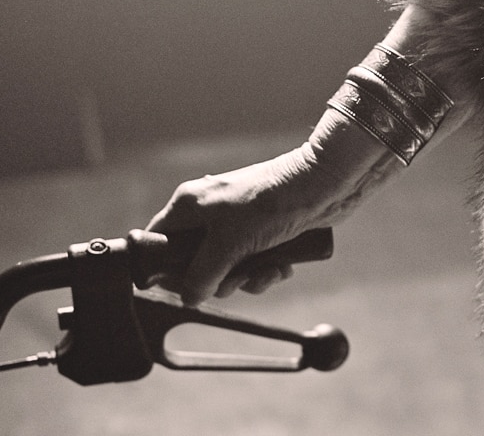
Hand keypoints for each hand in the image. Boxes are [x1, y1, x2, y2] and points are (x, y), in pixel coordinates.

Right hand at [146, 145, 327, 304]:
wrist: (323, 186)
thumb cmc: (271, 203)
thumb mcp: (229, 244)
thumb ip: (203, 274)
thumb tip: (189, 298)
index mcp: (190, 205)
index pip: (159, 240)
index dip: (167, 268)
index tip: (187, 286)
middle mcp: (209, 212)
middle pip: (196, 262)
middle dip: (220, 279)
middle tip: (236, 279)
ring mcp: (237, 222)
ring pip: (228, 266)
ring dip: (249, 278)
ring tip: (268, 271)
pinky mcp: (262, 231)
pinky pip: (253, 262)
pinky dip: (267, 269)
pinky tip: (283, 267)